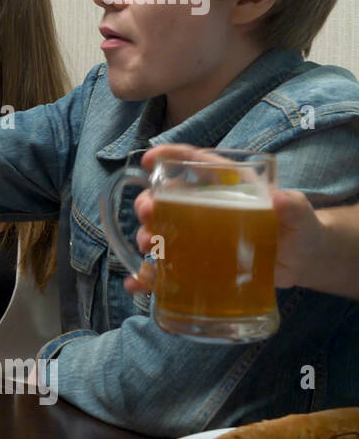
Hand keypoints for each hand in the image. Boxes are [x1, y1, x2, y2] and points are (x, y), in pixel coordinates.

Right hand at [124, 143, 320, 292]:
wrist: (300, 261)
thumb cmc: (298, 227)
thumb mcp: (298, 212)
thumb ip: (292, 205)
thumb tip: (280, 199)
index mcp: (225, 184)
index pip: (194, 163)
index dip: (170, 156)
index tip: (150, 160)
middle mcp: (204, 207)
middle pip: (166, 198)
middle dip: (148, 203)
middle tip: (148, 214)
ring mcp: (197, 236)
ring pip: (160, 231)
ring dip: (146, 236)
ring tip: (149, 245)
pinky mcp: (196, 264)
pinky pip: (166, 269)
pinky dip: (148, 276)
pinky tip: (138, 282)